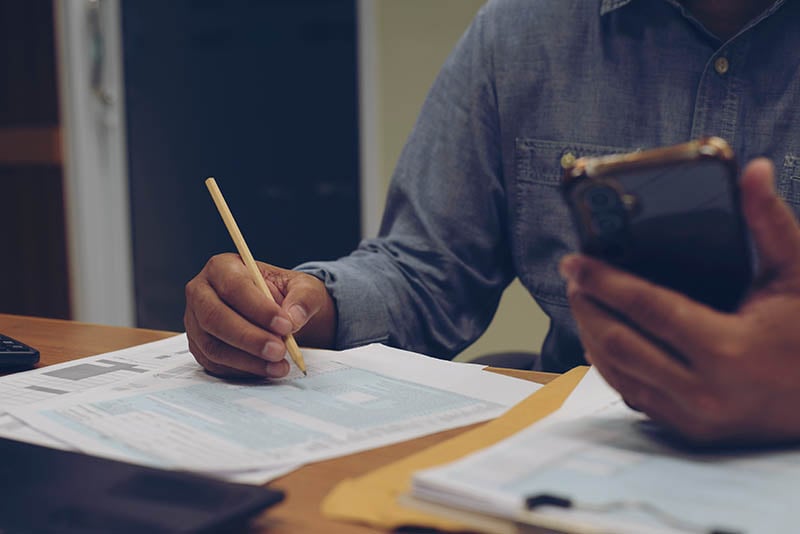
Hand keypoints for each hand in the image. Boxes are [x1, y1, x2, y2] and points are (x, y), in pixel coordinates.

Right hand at [184, 253, 335, 377]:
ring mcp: (196, 322)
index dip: (258, 308)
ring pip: (213, 345)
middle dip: (249, 338)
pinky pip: (216, 364)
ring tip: (279, 364)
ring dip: (248, 360)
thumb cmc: (285, 295)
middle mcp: (201, 293)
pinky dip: (243, 370)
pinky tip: (267, 369)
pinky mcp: (199, 347)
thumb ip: (303, 299)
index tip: (285, 325)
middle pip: (214, 317)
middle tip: (279, 351)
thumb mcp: (303, 288)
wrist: (276, 314)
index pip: (234, 286)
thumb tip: (294, 317)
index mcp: (223, 267)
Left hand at [560, 159, 799, 444]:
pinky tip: (601, 340)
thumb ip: (769, 221)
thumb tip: (751, 169)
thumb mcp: (797, 273)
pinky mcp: (689, 431)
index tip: (574, 262)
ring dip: (590, 335)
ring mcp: (694, 416)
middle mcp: (703, 389)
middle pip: (618, 342)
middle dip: (587, 306)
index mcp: (727, 347)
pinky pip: (632, 394)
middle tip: (574, 279)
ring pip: (617, 372)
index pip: (645, 307)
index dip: (603, 281)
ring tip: (583, 302)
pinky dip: (610, 365)